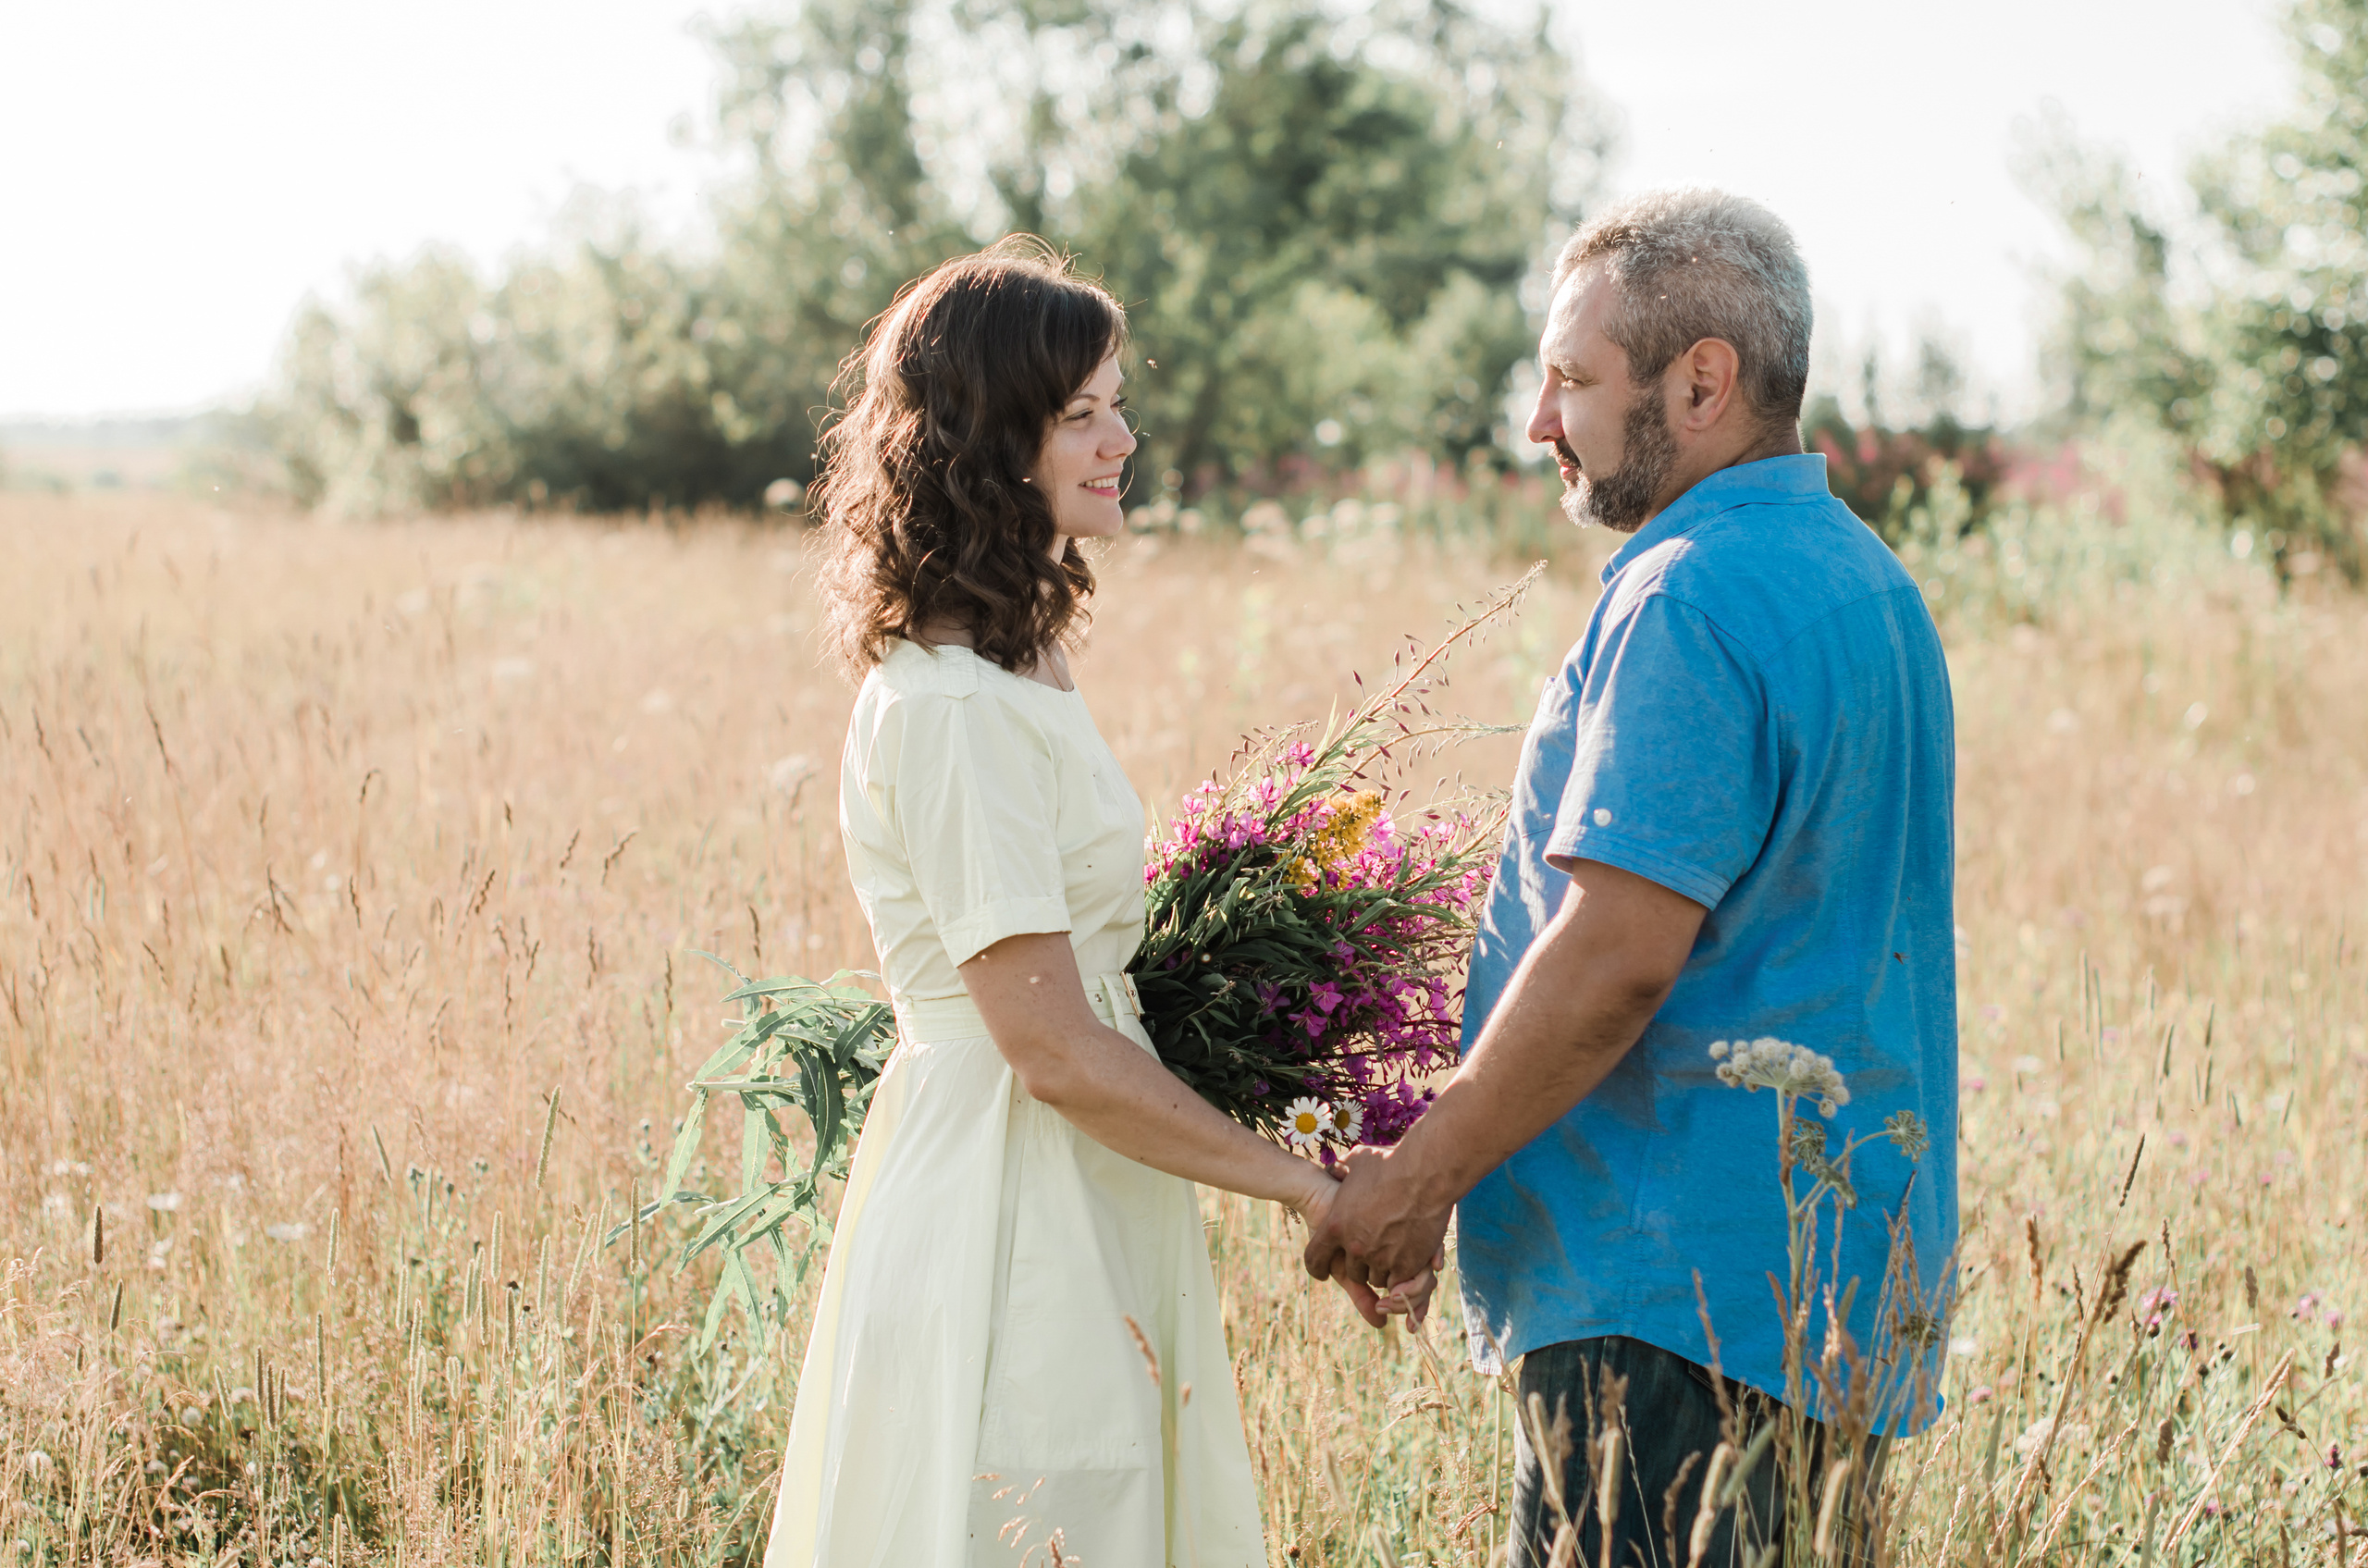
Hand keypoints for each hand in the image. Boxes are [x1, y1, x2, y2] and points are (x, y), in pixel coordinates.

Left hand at [1301, 1144, 1453, 1317]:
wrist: (1426, 1173)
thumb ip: (1342, 1169)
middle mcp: (1355, 1246)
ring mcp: (1381, 1257)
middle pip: (1351, 1272)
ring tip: (1390, 1254)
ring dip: (1380, 1269)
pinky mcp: (1407, 1264)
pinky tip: (1406, 1259)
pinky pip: (1399, 1281)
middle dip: (1359, 1264)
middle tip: (1370, 1253)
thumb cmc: (1391, 1162)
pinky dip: (1401, 1273)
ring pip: (1376, 1278)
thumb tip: (1335, 1169)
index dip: (1317, 1267)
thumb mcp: (1356, 1161)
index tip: (1323, 1272)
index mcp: (1335, 1224)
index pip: (1315, 1259)